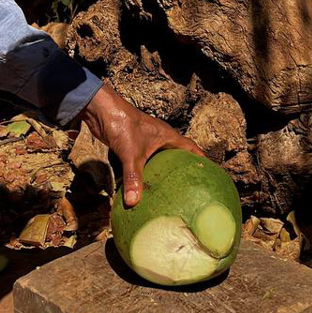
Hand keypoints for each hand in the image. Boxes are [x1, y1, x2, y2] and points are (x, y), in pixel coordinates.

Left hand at [79, 82, 201, 206]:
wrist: (102, 110)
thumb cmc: (123, 124)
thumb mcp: (132, 154)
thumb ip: (133, 178)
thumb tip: (133, 202)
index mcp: (168, 136)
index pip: (191, 147)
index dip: (201, 159)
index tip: (209, 172)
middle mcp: (159, 138)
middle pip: (176, 154)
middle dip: (182, 169)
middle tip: (188, 186)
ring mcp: (145, 141)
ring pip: (158, 159)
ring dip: (161, 171)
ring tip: (167, 190)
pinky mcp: (131, 145)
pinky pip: (142, 162)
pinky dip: (143, 172)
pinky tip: (140, 185)